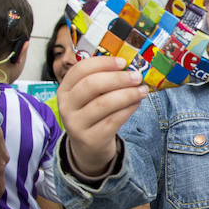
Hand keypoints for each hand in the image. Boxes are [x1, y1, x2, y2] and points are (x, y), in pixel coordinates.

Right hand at [58, 56, 146, 175]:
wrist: (88, 147)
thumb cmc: (93, 114)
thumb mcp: (90, 97)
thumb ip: (103, 82)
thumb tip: (130, 67)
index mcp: (65, 89)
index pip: (80, 69)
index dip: (102, 63)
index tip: (122, 62)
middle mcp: (67, 105)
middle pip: (91, 85)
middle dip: (118, 78)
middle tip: (137, 76)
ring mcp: (76, 124)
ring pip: (104, 104)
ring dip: (127, 94)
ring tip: (142, 90)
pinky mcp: (90, 138)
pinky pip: (113, 121)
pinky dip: (128, 110)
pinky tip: (137, 103)